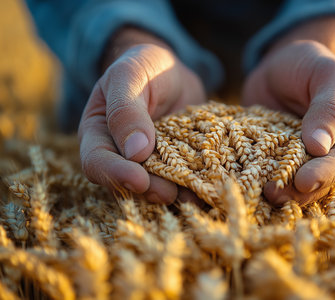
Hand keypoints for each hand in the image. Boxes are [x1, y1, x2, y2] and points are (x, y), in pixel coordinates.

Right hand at [78, 28, 205, 203]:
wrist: (172, 72)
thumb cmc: (143, 66)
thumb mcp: (130, 76)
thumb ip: (127, 110)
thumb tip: (135, 152)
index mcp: (98, 135)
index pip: (96, 162)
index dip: (115, 175)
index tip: (139, 180)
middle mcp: (121, 156)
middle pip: (127, 184)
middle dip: (149, 190)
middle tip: (170, 192)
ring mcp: (150, 164)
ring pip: (157, 187)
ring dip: (175, 194)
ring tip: (195, 195)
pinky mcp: (176, 165)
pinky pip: (183, 180)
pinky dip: (195, 185)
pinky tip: (209, 187)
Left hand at [242, 17, 334, 205]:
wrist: (281, 66)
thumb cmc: (311, 63)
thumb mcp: (327, 74)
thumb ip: (329, 106)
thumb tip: (320, 147)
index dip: (327, 173)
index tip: (303, 180)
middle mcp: (331, 151)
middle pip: (323, 180)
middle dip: (300, 191)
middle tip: (274, 193)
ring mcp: (302, 158)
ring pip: (297, 184)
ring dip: (281, 192)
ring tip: (260, 193)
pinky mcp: (277, 159)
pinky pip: (272, 173)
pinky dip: (261, 180)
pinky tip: (247, 184)